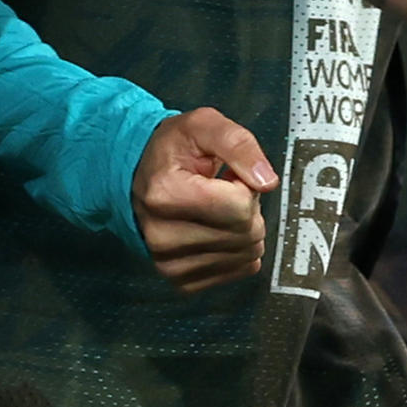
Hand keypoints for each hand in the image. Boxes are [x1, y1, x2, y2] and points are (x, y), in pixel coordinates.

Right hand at [129, 106, 273, 289]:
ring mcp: (169, 263)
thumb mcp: (204, 126)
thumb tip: (266, 181)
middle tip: (222, 192)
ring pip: (247, 254)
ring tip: (218, 210)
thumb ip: (239, 144)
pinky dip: (238, 250)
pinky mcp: (181, 280)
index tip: (226, 176)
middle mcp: (162, 235)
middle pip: (246, 232)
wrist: (140, 177)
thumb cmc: (173, 151)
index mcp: (164, 194)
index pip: (240, 205)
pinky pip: (239, 271)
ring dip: (243, 229)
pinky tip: (217, 231)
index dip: (244, 185)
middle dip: (247, 208)